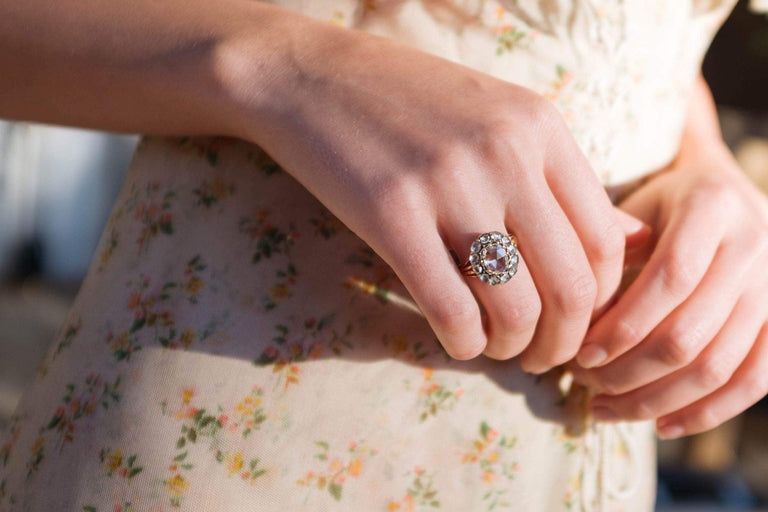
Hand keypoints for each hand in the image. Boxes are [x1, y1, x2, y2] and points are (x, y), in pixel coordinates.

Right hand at [238, 13, 643, 368]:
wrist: (314, 77)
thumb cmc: (410, 104)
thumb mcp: (501, 122)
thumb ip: (564, 182)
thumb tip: (637, 241)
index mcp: (542, 127)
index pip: (605, 241)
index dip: (599, 303)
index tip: (574, 323)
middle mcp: (506, 153)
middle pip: (571, 285)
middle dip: (563, 342)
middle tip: (542, 356)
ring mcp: (448, 181)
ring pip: (515, 306)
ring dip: (513, 348)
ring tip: (498, 348)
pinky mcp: (391, 213)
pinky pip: (451, 309)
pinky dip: (463, 344)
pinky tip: (458, 341)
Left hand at [572, 142, 767, 437]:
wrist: (724, 197)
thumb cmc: (662, 205)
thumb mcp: (633, 206)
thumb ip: (608, 245)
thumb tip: (576, 316)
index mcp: (714, 208)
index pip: (670, 279)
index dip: (624, 325)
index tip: (580, 353)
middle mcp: (756, 247)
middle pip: (690, 333)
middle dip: (627, 371)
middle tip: (584, 381)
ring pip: (717, 367)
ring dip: (655, 399)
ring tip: (605, 406)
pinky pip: (753, 382)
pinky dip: (706, 412)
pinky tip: (660, 424)